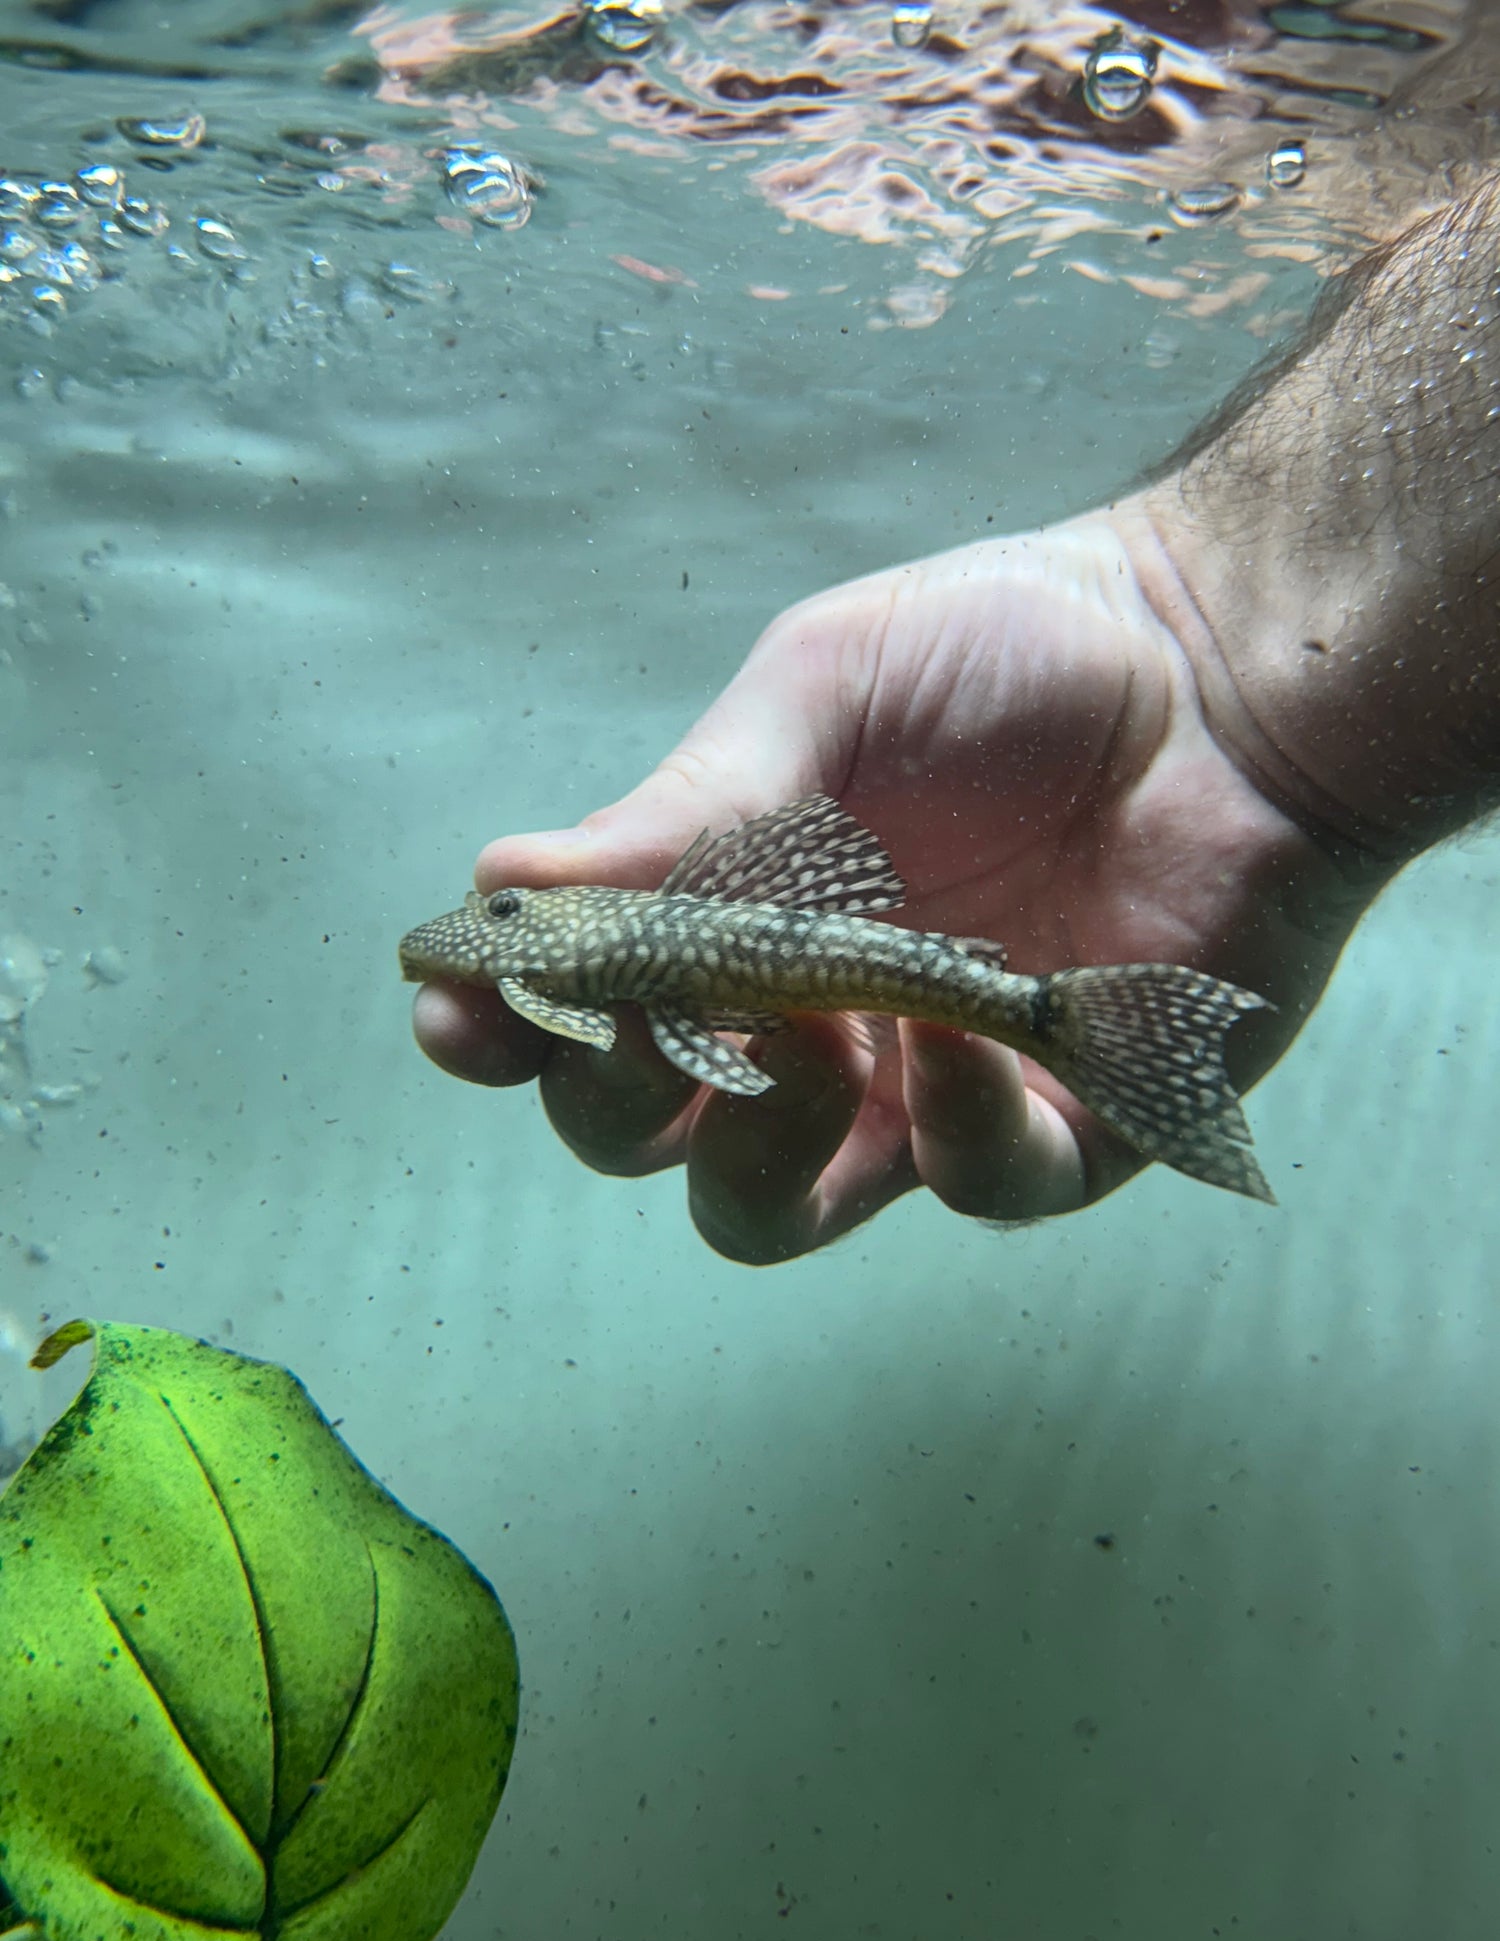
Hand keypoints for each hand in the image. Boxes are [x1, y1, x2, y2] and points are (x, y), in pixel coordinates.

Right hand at [411, 496, 1370, 1261]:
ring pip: (769, 1210)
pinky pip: (971, 1190)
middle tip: (647, 1024)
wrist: (1225, 665)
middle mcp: (800, 1025)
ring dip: (753, 1148)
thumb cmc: (1014, 655)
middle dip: (611, 1099)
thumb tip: (507, 878)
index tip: (465, 1009)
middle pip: (644, 1136)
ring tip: (808, 1035)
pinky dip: (951, 1132)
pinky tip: (959, 1034)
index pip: (581, 1014)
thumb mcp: (825, 692)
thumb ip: (690, 807)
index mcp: (728, 920)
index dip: (507, 1031)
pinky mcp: (1053, 1130)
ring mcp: (918, 1094)